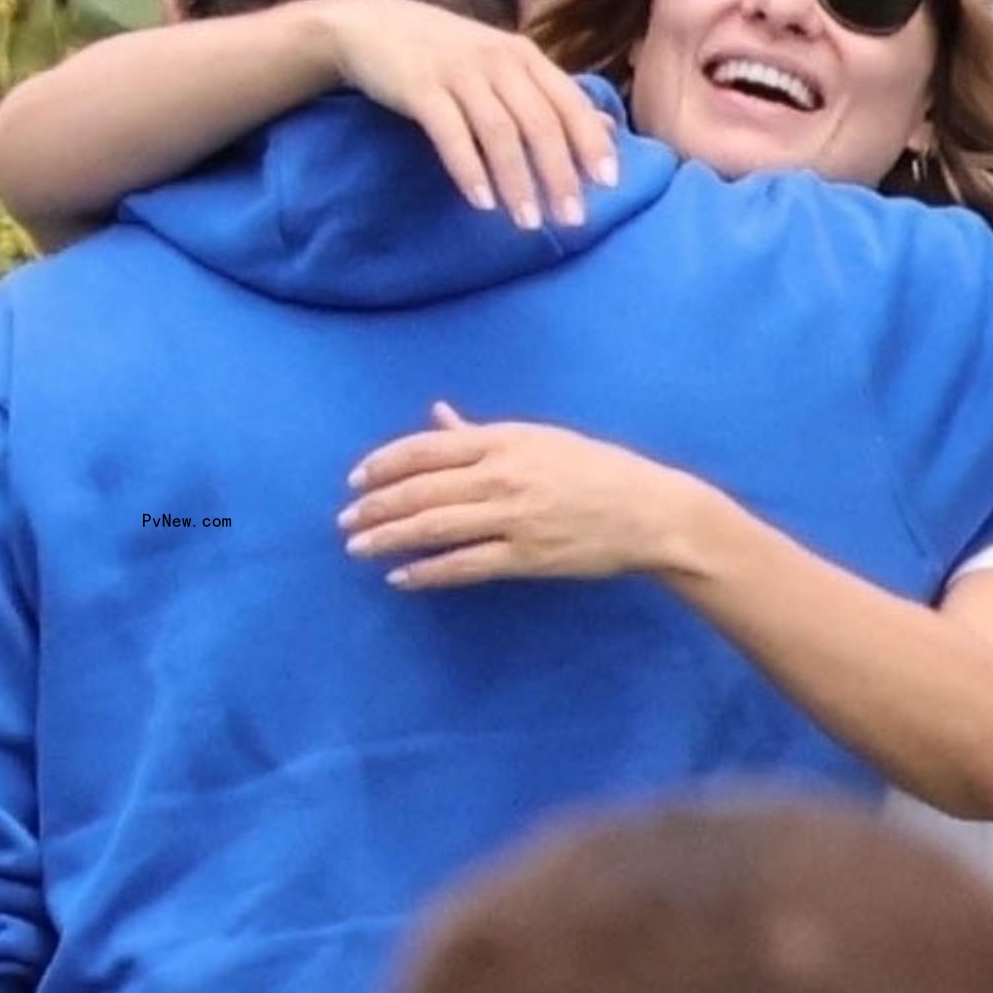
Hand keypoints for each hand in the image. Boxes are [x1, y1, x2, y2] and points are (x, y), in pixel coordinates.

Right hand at [323, 0, 619, 229]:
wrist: (373, 26)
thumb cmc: (446, 54)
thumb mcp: (504, 67)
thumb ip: (551, 97)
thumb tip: (606, 128)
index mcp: (523, 56)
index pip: (568, 102)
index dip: (590, 143)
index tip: (608, 185)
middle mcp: (497, 60)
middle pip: (539, 122)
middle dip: (559, 174)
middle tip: (571, 219)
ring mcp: (458, 72)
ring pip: (499, 131)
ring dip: (517, 181)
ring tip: (529, 222)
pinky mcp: (420, 87)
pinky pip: (451, 133)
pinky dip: (469, 170)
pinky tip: (482, 203)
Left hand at [340, 402, 697, 588]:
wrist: (648, 512)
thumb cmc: (595, 470)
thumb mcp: (538, 439)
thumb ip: (482, 433)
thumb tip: (438, 416)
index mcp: (504, 440)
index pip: (427, 449)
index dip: (385, 464)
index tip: (355, 479)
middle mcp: (503, 475)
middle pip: (422, 489)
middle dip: (376, 506)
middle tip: (344, 520)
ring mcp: (514, 518)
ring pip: (435, 527)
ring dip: (390, 537)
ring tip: (357, 546)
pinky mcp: (526, 557)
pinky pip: (464, 565)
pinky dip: (428, 572)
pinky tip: (401, 576)